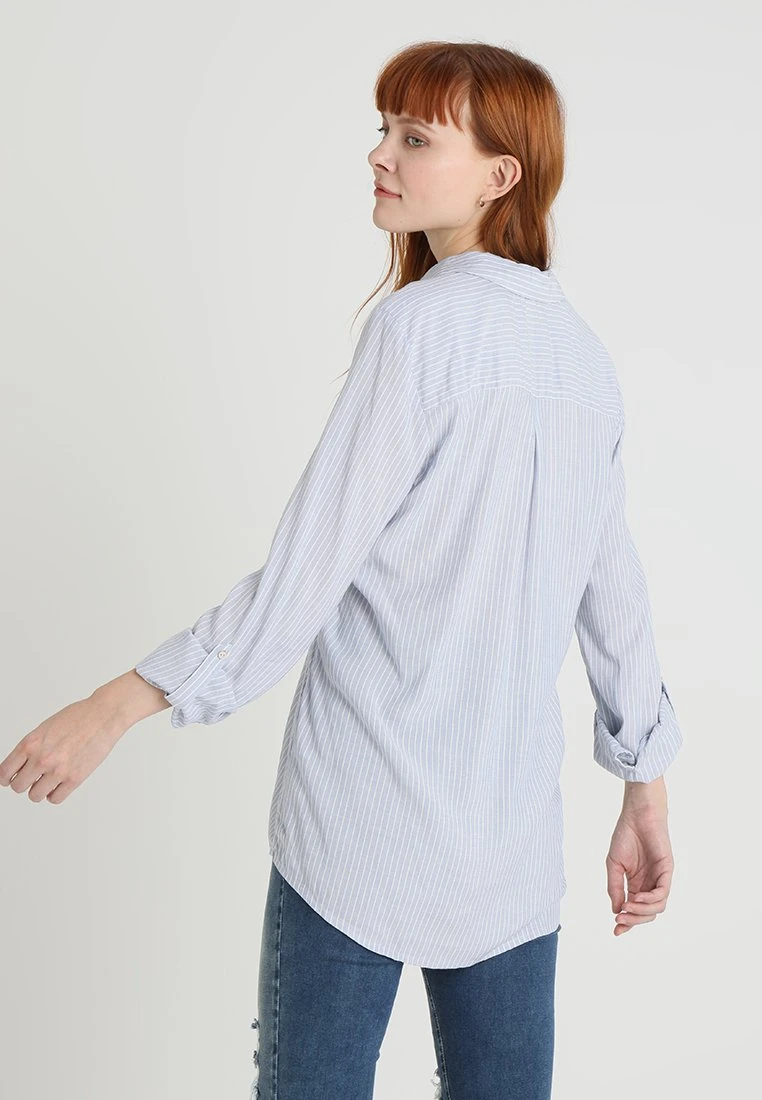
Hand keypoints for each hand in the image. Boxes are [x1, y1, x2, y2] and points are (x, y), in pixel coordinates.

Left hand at [0, 694, 126, 803]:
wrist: (104, 715)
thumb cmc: (78, 717)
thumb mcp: (45, 728)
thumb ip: (32, 747)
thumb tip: (21, 765)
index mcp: (31, 743)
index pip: (5, 772)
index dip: (6, 778)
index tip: (10, 779)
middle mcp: (41, 758)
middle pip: (18, 786)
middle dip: (24, 783)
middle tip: (32, 778)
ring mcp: (58, 770)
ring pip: (34, 796)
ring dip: (39, 790)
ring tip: (48, 780)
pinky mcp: (75, 778)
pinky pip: (55, 799)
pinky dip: (55, 794)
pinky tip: (60, 784)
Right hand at [606, 804, 673, 935]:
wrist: (637, 815)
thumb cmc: (625, 836)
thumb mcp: (614, 865)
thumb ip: (615, 887)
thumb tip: (616, 910)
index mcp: (637, 884)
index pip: (635, 909)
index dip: (627, 922)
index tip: (615, 931)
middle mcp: (650, 884)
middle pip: (647, 913)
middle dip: (633, 920)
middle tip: (619, 920)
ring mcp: (660, 878)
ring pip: (657, 907)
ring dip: (641, 912)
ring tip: (627, 907)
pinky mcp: (667, 871)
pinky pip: (663, 893)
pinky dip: (650, 900)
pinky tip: (637, 898)